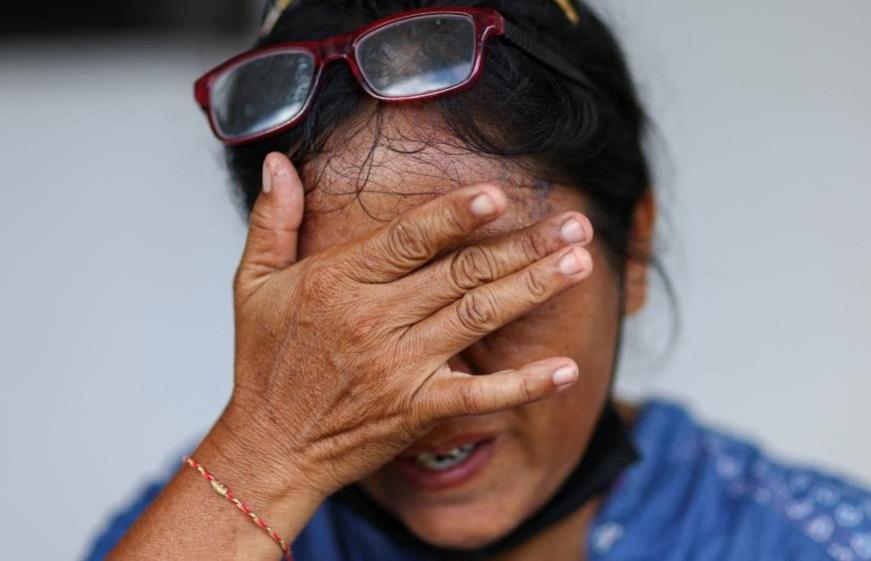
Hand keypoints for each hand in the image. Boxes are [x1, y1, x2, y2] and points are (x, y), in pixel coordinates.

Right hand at [222, 152, 594, 499]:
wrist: (269, 448)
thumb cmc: (265, 363)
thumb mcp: (253, 283)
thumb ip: (273, 220)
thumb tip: (279, 162)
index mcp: (338, 281)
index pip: (408, 239)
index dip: (455, 215)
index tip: (500, 195)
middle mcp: (373, 320)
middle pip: (461, 274)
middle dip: (523, 245)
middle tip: (574, 224)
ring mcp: (399, 367)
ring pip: (478, 318)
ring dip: (533, 289)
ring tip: (579, 264)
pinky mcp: (416, 409)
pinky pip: (479, 395)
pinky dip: (524, 384)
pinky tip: (566, 369)